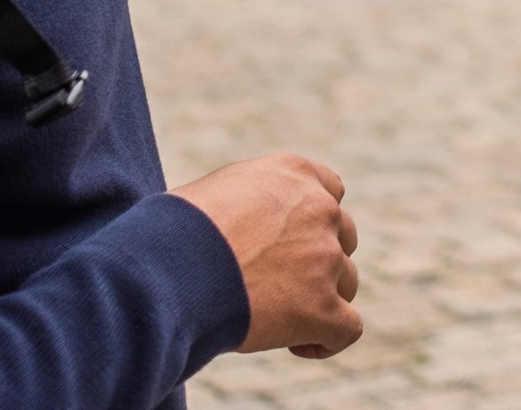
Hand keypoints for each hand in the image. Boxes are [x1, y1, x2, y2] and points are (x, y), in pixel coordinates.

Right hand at [169, 153, 362, 358]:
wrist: (173, 267)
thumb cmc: (174, 231)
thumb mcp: (215, 192)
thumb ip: (248, 202)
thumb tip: (240, 226)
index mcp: (294, 174)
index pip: (330, 190)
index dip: (314, 220)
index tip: (287, 241)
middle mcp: (319, 210)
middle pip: (342, 236)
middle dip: (318, 259)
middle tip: (277, 282)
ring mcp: (326, 259)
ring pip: (346, 282)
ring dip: (321, 299)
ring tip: (277, 317)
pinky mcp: (322, 308)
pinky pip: (348, 329)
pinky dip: (327, 341)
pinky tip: (297, 345)